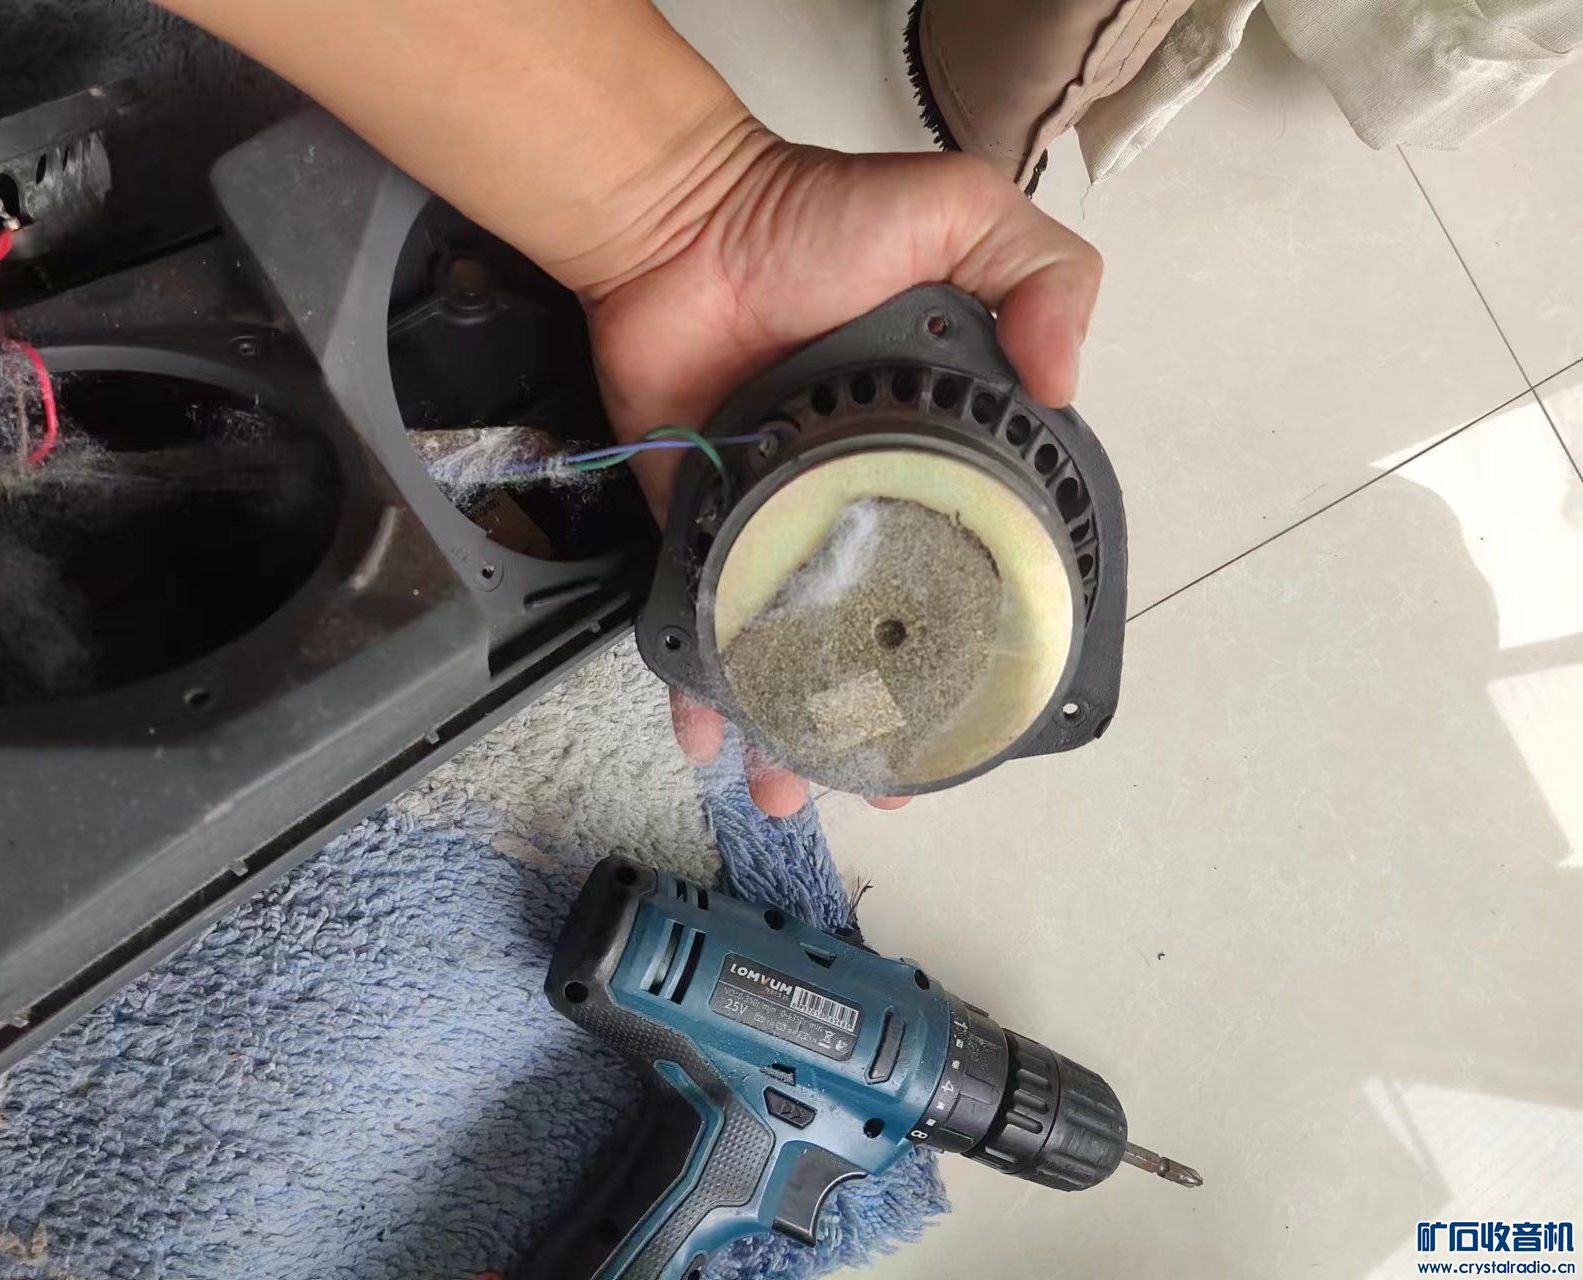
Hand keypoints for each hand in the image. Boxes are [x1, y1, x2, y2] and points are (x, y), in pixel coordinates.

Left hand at [581, 135, 1102, 816]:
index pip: (969, 562)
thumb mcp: (963, 217)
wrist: (675, 225)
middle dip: (880, 717)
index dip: (983, 642)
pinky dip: (698, 682)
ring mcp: (772, 524)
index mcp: (928, 453)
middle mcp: (856, 503)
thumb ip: (1046, 276)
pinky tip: (709, 737)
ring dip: (791, 727)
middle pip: (875, 631)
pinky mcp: (694, 531)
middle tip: (878, 784)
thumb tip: (1067, 386)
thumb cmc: (813, 221)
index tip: (983, 713)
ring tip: (791, 793)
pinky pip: (699, 620)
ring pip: (788, 649)